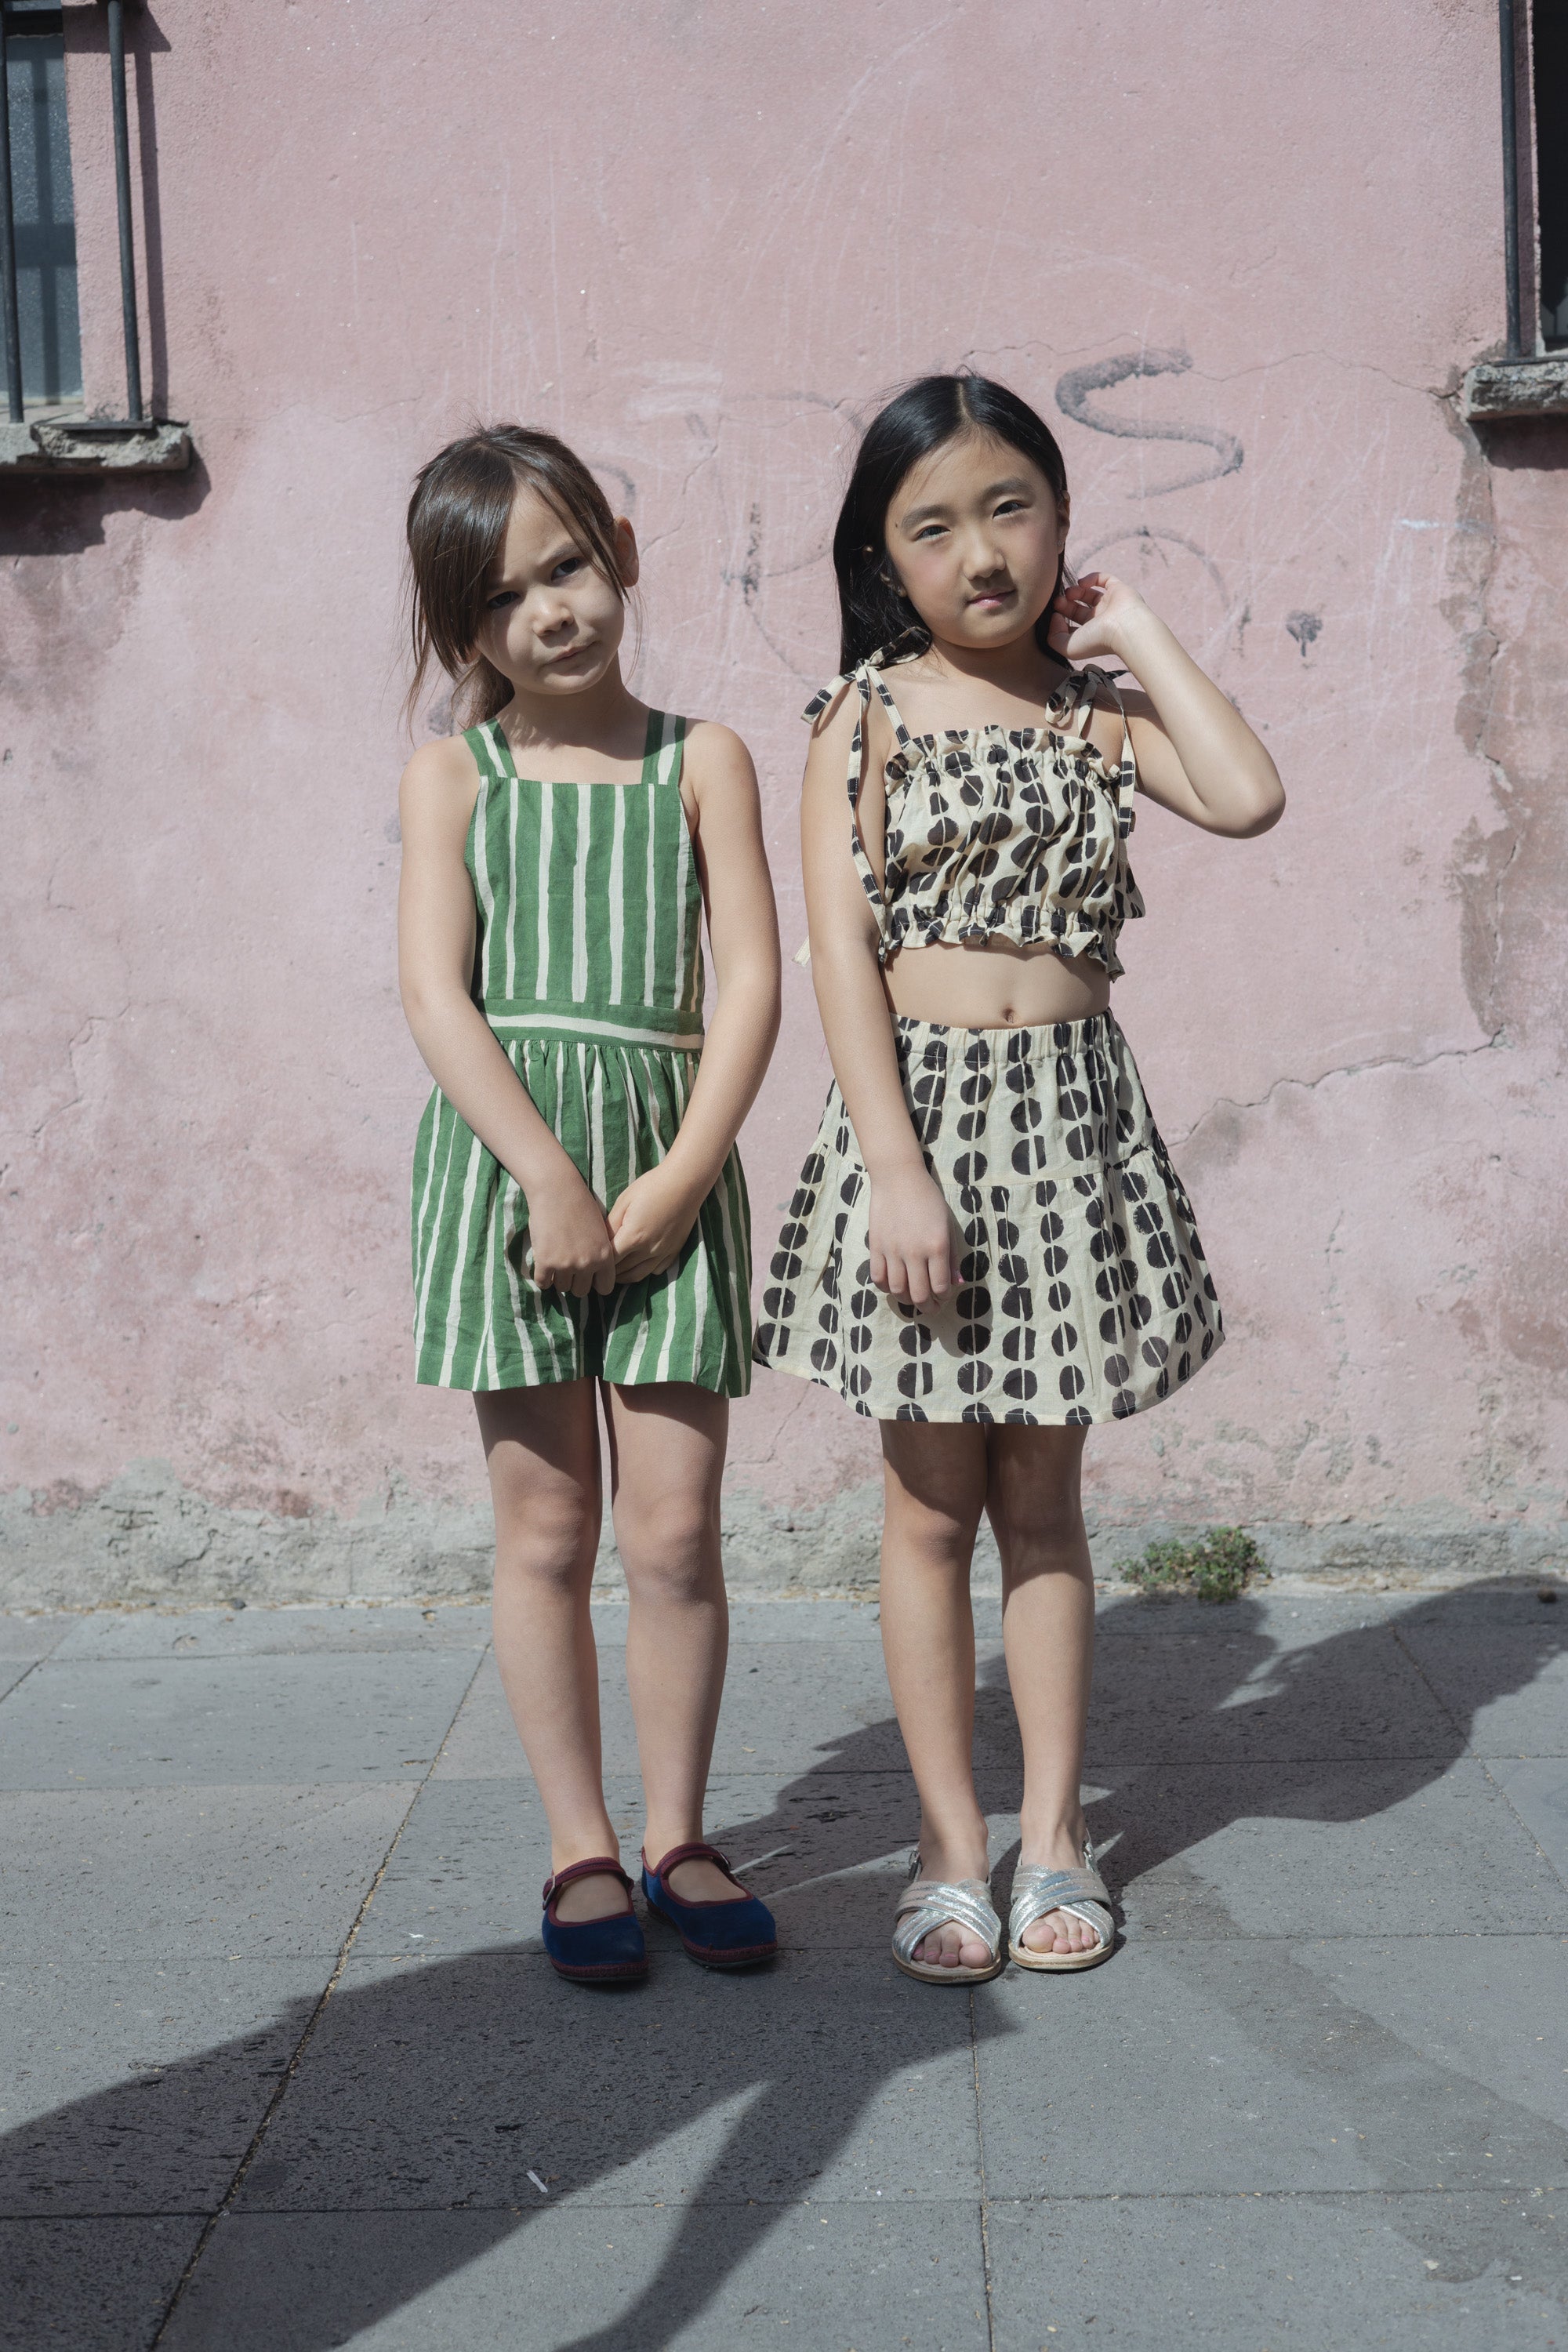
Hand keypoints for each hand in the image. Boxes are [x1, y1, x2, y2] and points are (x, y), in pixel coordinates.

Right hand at [526, 1170, 617, 1296]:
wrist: (557, 1190)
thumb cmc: (579, 1204)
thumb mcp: (600, 1230)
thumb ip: (600, 1252)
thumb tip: (594, 1271)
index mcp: (605, 1256)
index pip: (605, 1288)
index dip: (595, 1283)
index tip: (588, 1276)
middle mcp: (588, 1264)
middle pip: (580, 1291)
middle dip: (574, 1281)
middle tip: (568, 1267)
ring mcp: (566, 1264)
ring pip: (562, 1287)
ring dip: (558, 1278)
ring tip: (555, 1261)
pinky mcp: (546, 1262)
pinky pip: (543, 1283)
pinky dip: (542, 1277)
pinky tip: (543, 1265)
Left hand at [606, 1164, 703, 1284]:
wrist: (685, 1182)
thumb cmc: (652, 1186)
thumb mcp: (624, 1201)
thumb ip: (611, 1224)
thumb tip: (601, 1240)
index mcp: (633, 1237)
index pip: (610, 1261)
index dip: (599, 1263)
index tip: (592, 1262)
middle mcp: (649, 1250)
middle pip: (623, 1271)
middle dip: (609, 1272)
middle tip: (598, 1270)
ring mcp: (663, 1252)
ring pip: (640, 1275)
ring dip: (625, 1277)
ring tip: (614, 1273)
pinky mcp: (675, 1250)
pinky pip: (657, 1270)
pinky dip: (645, 1271)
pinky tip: (638, 1265)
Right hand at [867, 1165, 952, 1306]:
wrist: (899, 1179)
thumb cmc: (929, 1200)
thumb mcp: (948, 1225)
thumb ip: (952, 1256)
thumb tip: (956, 1283)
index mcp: (937, 1246)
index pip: (940, 1287)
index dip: (943, 1297)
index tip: (944, 1295)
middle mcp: (914, 1252)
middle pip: (919, 1295)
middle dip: (927, 1307)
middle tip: (931, 1308)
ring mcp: (893, 1250)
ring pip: (897, 1290)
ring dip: (907, 1300)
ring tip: (913, 1298)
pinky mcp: (876, 1247)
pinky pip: (878, 1277)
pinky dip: (886, 1287)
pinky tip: (894, 1285)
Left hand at [1046, 570, 1154, 667]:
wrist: (1124, 629)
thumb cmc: (1096, 641)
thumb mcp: (1067, 647)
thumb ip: (1054, 636)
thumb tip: (1056, 617)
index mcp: (1090, 634)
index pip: (1071, 624)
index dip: (1060, 619)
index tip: (1055, 615)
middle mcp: (1100, 620)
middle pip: (1077, 608)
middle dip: (1065, 603)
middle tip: (1058, 601)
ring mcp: (1110, 604)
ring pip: (1089, 594)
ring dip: (1075, 591)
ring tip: (1069, 593)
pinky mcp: (1118, 589)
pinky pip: (1104, 579)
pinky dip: (1091, 578)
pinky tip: (1082, 583)